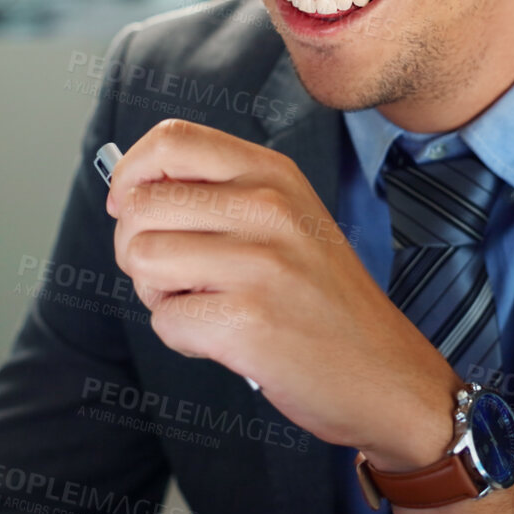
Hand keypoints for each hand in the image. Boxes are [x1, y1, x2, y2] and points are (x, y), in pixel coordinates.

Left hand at [105, 118, 462, 470]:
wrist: (387, 374)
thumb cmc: (324, 300)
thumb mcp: (288, 219)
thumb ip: (221, 194)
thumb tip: (127, 190)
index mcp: (273, 174)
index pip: (172, 140)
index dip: (132, 173)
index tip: (126, 204)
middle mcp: (267, 208)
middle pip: (141, 206)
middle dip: (136, 248)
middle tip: (174, 276)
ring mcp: (259, 263)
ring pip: (142, 260)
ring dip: (158, 294)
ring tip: (204, 306)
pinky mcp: (246, 321)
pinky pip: (164, 320)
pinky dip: (183, 338)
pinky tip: (226, 339)